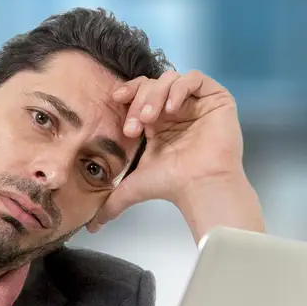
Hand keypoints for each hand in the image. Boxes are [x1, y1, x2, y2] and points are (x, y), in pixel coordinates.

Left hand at [86, 70, 262, 242]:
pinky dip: (180, 88)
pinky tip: (171, 109)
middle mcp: (176, 110)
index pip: (138, 94)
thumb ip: (110, 202)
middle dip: (138, 100)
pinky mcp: (215, 98)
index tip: (115, 101)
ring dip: (155, 94)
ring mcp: (196, 103)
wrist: (199, 186)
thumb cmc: (171, 185)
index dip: (127, 93)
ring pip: (170, 79)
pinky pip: (195, 78)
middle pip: (152, 85)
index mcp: (156, 122)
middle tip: (134, 125)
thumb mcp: (132, 188)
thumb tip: (91, 227)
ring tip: (150, 118)